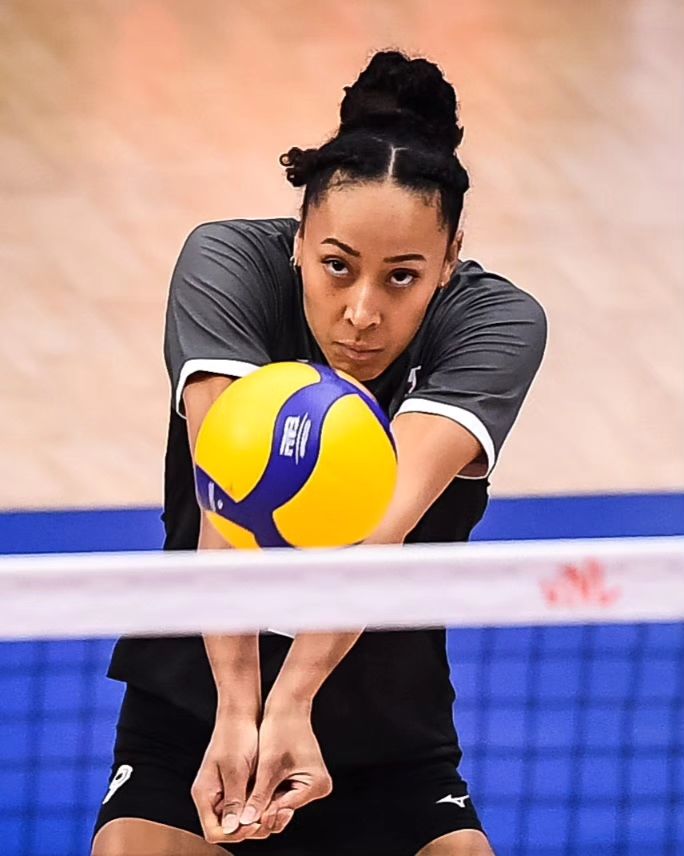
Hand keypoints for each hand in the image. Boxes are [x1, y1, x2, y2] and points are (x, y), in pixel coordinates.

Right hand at [191, 714, 266, 844]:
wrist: (242, 713)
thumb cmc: (236, 735)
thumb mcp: (236, 769)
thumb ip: (233, 799)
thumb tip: (231, 828)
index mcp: (205, 794)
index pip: (215, 831)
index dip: (236, 833)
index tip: (255, 823)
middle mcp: (213, 796)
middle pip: (228, 828)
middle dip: (249, 826)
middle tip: (268, 816)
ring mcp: (225, 790)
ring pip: (239, 818)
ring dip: (256, 816)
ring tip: (272, 806)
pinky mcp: (237, 784)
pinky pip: (246, 804)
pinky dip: (258, 804)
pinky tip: (271, 797)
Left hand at [238, 704, 332, 835]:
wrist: (287, 706)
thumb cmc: (281, 729)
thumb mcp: (268, 766)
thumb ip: (258, 797)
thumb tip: (245, 822)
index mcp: (316, 785)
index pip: (283, 809)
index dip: (260, 814)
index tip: (239, 818)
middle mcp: (317, 787)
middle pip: (283, 809)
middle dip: (261, 810)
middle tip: (237, 813)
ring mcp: (310, 783)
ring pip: (280, 802)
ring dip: (261, 802)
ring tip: (240, 802)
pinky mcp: (301, 778)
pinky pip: (281, 792)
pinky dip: (265, 793)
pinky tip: (248, 793)